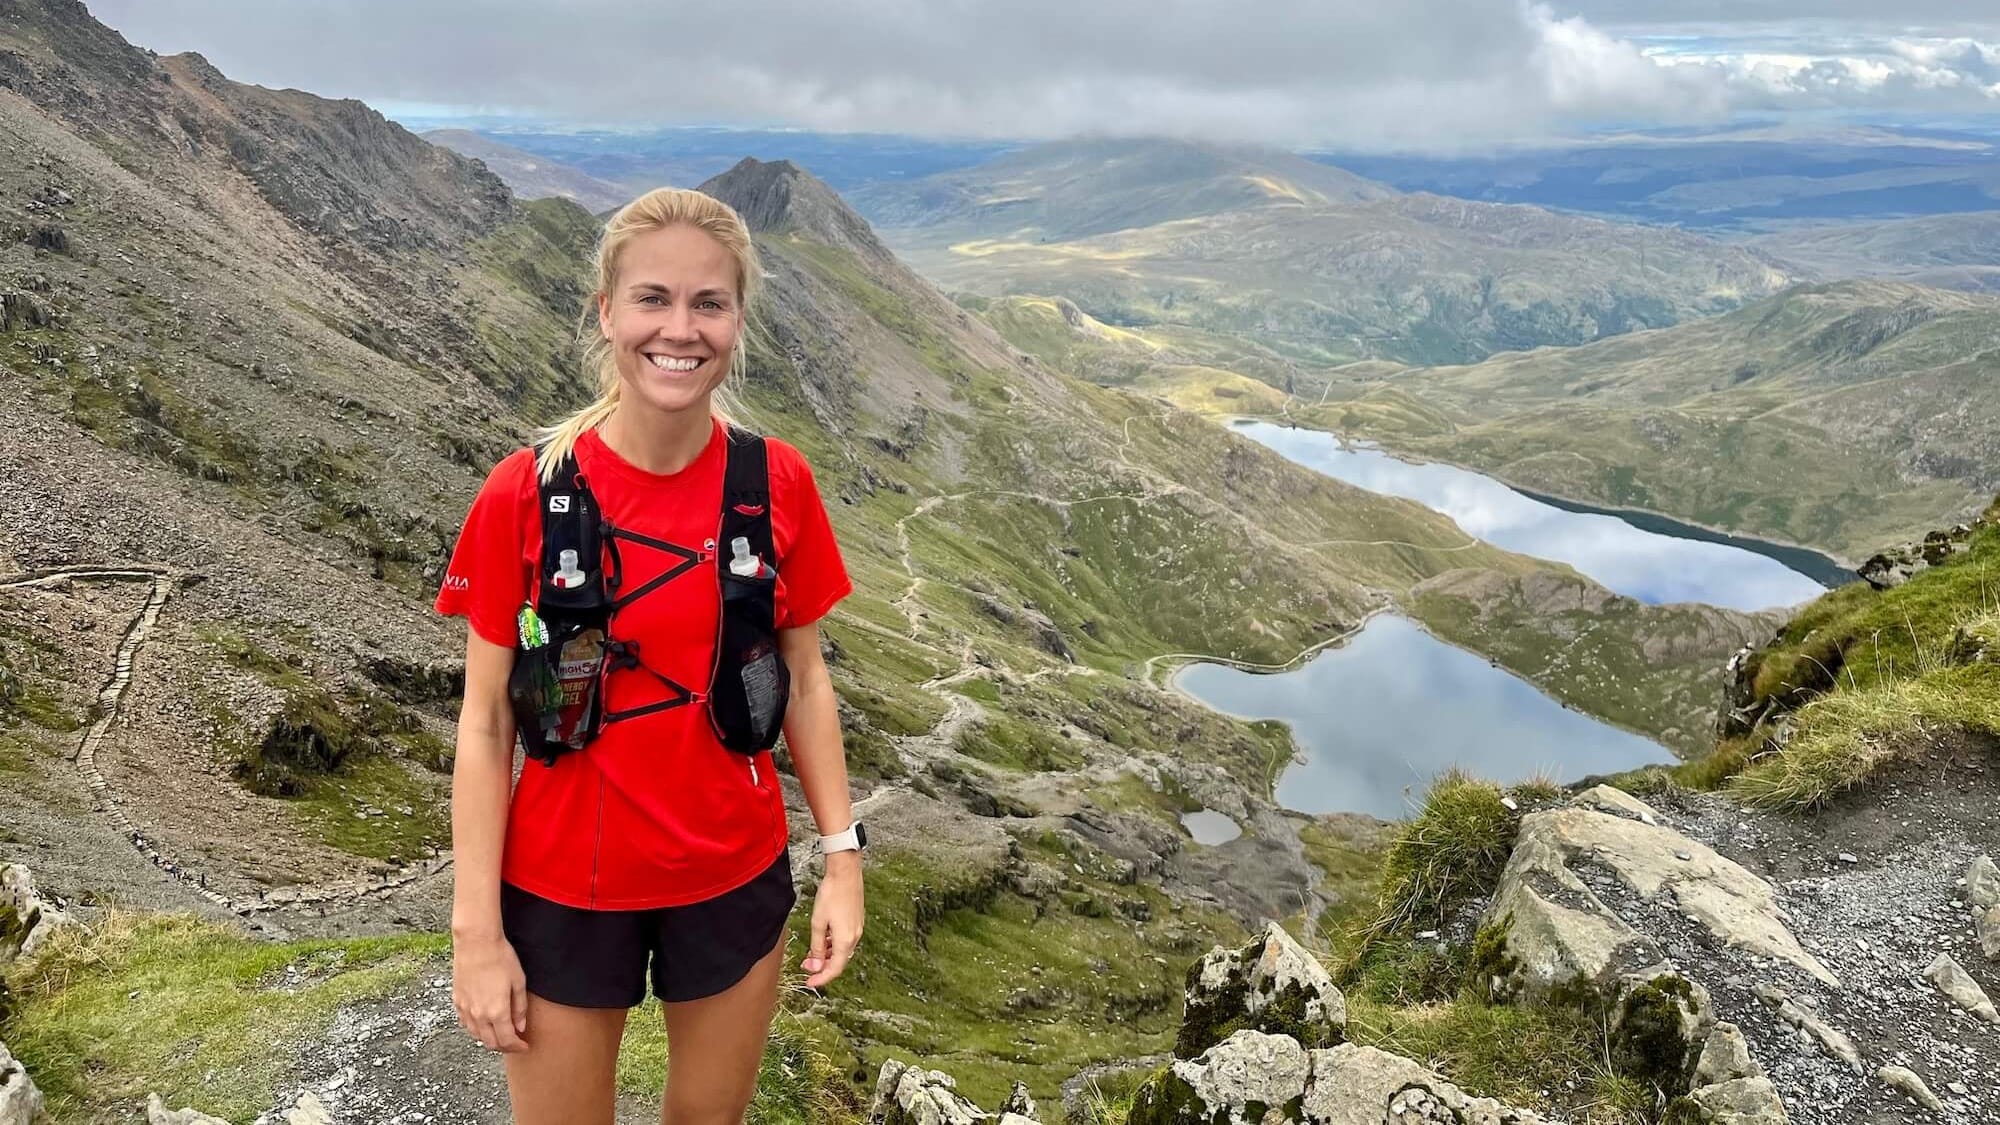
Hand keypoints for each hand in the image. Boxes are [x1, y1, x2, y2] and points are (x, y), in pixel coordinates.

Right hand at [452, 931, 530, 1052]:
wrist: (476, 943)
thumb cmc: (500, 958)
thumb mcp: (518, 982)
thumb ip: (520, 1008)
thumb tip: (520, 1027)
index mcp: (497, 1012)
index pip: (507, 1041)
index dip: (517, 1047)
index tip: (524, 1046)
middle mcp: (479, 1015)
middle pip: (491, 1043)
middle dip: (504, 1047)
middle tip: (514, 1043)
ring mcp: (466, 1009)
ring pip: (476, 1036)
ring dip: (489, 1039)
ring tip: (500, 1034)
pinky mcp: (457, 1001)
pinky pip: (466, 1024)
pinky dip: (476, 1029)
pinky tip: (483, 1023)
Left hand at [801, 852, 863, 987]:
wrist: (846, 873)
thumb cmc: (831, 894)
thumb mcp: (818, 923)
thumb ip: (815, 946)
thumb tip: (814, 965)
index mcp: (845, 940)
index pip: (834, 969)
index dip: (821, 978)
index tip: (810, 982)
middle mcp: (854, 937)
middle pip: (839, 961)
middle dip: (822, 966)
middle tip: (806, 966)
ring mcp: (857, 929)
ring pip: (842, 950)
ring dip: (827, 955)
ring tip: (811, 952)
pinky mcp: (856, 921)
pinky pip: (845, 940)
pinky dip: (833, 945)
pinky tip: (823, 939)